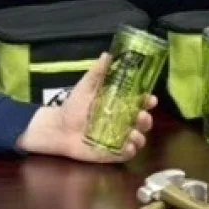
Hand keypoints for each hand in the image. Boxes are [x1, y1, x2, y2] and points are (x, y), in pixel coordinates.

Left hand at [15, 53, 156, 162]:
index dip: (147, 101)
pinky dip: (130, 151)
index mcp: (119, 105)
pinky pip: (126, 154)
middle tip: (141, 116)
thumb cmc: (74, 106)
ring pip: (138, 139)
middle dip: (146, 120)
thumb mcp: (85, 87)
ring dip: (140, 137)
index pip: (140, 103)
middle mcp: (122, 122)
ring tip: (132, 134)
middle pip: (143, 121)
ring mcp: (118, 138)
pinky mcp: (112, 153)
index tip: (150, 99)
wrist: (58, 128)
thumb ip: (97, 72)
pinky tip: (127, 147)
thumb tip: (107, 54)